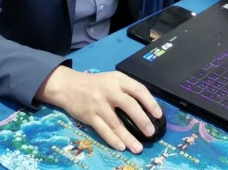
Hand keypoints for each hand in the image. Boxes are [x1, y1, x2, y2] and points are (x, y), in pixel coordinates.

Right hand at [37, 66, 161, 153]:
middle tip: (150, 133)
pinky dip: (112, 139)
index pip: (138, 89)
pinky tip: (121, 146)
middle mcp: (109, 90)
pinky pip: (103, 130)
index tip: (158, 115)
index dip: (150, 102)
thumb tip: (147, 109)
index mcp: (118, 80)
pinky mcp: (89, 116)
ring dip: (128, 137)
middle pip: (129, 105)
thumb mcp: (112, 79)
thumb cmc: (96, 84)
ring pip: (116, 123)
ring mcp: (98, 103)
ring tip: (138, 148)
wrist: (68, 85)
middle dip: (142, 121)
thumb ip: (127, 90)